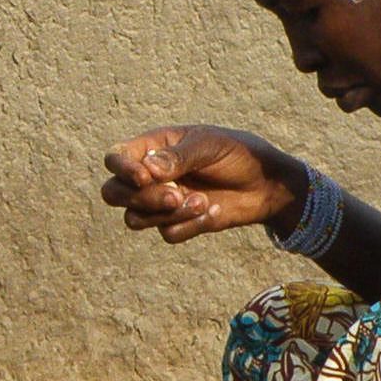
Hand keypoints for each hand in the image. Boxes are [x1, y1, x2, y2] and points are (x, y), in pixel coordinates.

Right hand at [101, 125, 308, 243]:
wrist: (266, 184)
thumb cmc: (237, 154)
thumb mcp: (210, 146)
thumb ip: (179, 157)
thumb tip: (148, 170)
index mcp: (153, 148)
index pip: (116, 158)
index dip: (121, 169)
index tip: (144, 177)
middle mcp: (150, 177)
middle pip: (114, 193)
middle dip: (141, 198)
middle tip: (175, 195)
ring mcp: (161, 202)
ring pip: (135, 218)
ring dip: (166, 215)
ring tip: (201, 202)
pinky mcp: (177, 224)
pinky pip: (166, 233)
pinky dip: (190, 225)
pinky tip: (213, 210)